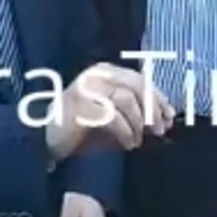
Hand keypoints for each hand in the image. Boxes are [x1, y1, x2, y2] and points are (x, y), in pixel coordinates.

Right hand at [45, 63, 174, 161]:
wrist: (46, 142)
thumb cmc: (82, 130)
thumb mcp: (112, 117)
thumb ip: (135, 112)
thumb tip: (164, 119)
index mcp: (105, 72)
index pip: (139, 79)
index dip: (157, 98)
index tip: (170, 116)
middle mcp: (96, 75)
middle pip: (136, 85)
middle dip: (152, 108)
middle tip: (160, 130)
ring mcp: (87, 88)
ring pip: (126, 99)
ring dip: (138, 122)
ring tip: (138, 140)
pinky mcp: (80, 105)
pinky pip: (112, 116)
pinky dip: (125, 131)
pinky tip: (128, 144)